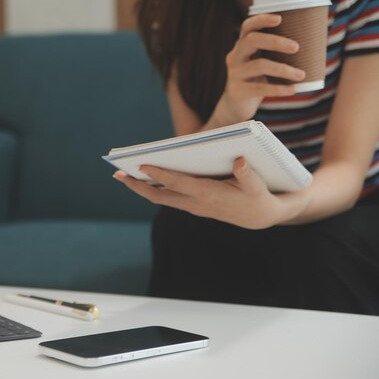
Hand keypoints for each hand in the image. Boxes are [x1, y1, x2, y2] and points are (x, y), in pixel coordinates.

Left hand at [113, 158, 283, 229]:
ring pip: (161, 198)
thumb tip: (240, 161)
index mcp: (208, 195)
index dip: (159, 174)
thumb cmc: (259, 197)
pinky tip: (144, 179)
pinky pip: (168, 198)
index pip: (177, 183)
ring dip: (141, 188)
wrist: (261, 216)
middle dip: (137, 186)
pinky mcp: (193, 206)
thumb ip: (248, 175)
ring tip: (123, 175)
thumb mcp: (258, 186)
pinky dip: (153, 189)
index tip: (141, 165)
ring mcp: (192, 207)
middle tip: (117, 173)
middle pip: (159, 196)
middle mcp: (196, 203)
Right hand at [213, 14, 305, 124]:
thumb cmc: (257, 79)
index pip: (247, 26)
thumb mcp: (262, 62)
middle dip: (276, 41)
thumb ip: (276, 53)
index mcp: (242, 45)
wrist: (237, 106)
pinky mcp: (237, 91)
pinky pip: (260, 88)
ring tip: (301, 75)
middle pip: (252, 40)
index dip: (261, 20)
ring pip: (259, 65)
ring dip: (284, 69)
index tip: (279, 18)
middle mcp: (235, 57)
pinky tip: (293, 89)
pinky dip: (279, 89)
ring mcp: (234, 74)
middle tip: (296, 47)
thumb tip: (315, 41)